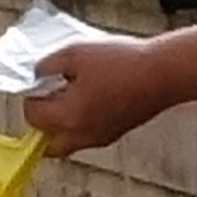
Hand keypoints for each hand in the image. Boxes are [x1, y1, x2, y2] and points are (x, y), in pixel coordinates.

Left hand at [25, 36, 178, 157]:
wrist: (163, 73)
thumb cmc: (121, 62)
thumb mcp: (75, 53)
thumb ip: (47, 66)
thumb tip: (37, 75)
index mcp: (67, 117)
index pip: (32, 116)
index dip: (33, 95)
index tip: (43, 80)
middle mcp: (81, 136)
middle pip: (47, 143)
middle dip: (44, 122)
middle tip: (52, 97)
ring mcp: (100, 138)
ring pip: (68, 142)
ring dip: (62, 124)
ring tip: (74, 94)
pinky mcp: (116, 134)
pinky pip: (87, 136)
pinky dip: (81, 123)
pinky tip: (94, 95)